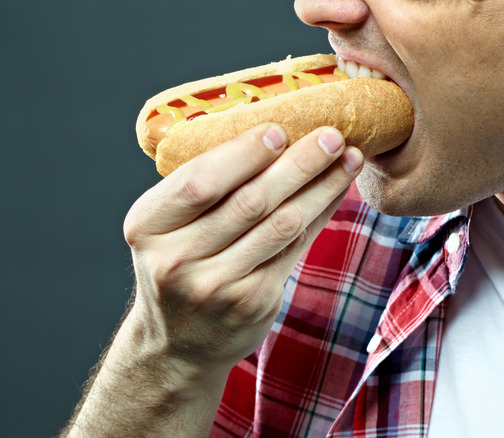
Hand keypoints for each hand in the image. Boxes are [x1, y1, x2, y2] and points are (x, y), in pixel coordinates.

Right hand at [122, 123, 362, 371]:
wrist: (178, 343)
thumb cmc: (180, 263)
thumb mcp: (167, 226)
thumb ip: (202, 186)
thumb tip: (269, 129)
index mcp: (148, 225)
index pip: (199, 182)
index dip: (244, 154)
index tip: (280, 129)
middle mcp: (177, 259)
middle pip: (250, 201)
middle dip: (298, 164)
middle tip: (331, 135)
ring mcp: (216, 285)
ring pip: (281, 225)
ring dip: (321, 187)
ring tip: (349, 159)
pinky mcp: (252, 301)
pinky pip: (295, 248)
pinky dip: (319, 214)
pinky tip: (336, 191)